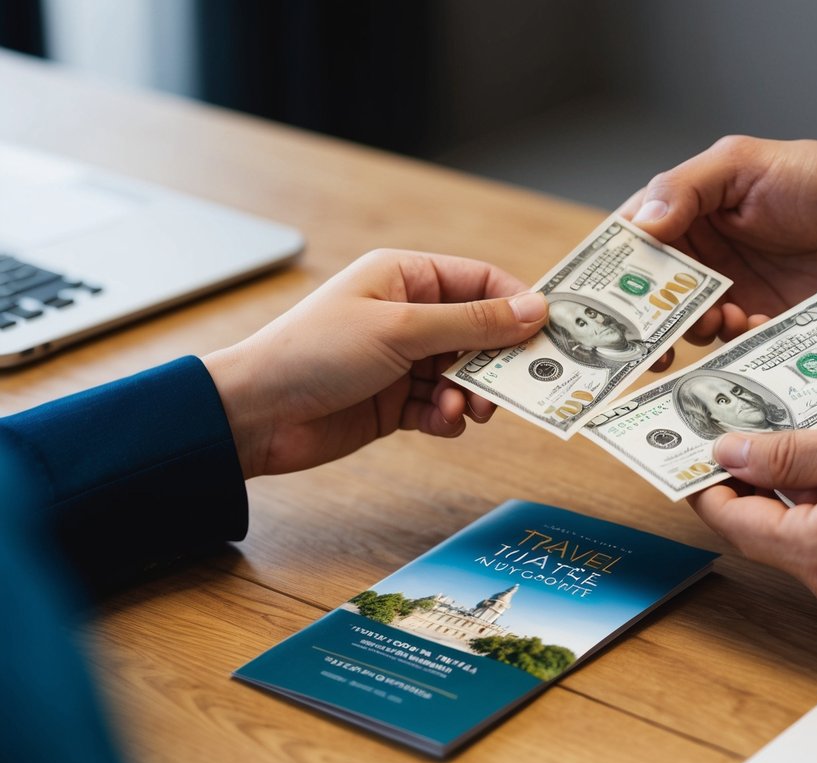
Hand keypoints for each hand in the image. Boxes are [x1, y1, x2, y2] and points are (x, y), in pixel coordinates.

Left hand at [202, 249, 546, 477]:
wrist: (257, 414)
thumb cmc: (315, 352)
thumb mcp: (401, 330)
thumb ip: (472, 323)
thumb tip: (535, 310)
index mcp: (407, 277)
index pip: (482, 282)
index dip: (518, 305)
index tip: (550, 334)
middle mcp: (409, 315)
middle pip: (481, 333)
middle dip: (499, 361)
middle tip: (520, 386)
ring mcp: (403, 360)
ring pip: (466, 375)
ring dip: (473, 395)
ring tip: (467, 409)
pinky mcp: (396, 402)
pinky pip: (442, 406)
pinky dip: (448, 417)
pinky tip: (438, 422)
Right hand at [622, 136, 816, 343]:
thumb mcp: (746, 164)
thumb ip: (687, 187)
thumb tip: (641, 225)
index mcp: (688, 214)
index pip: (632, 242)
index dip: (609, 269)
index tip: (595, 297)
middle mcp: (704, 260)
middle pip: (652, 296)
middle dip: (643, 318)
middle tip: (645, 336)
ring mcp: (734, 298)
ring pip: (691, 328)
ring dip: (696, 330)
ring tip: (719, 320)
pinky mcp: (766, 331)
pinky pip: (736, 352)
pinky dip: (738, 346)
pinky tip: (757, 326)